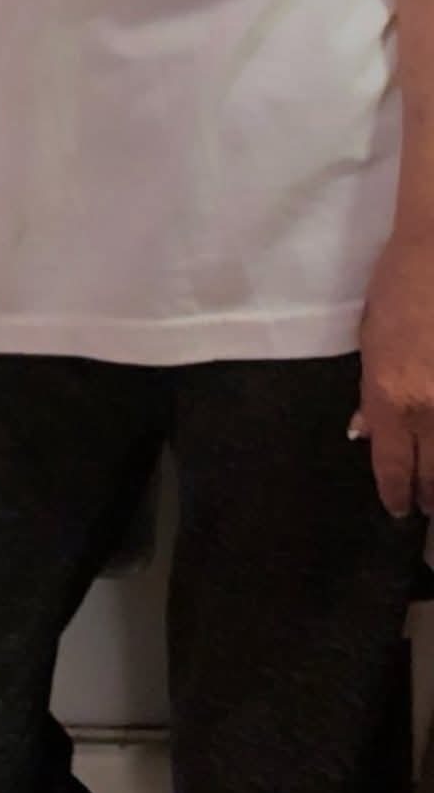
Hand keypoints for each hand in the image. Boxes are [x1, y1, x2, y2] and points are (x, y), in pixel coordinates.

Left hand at [358, 233, 433, 517]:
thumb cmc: (399, 285)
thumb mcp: (370, 338)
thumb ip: (370, 391)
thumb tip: (366, 430)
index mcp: (391, 396)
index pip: (392, 464)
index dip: (396, 493)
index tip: (398, 507)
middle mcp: (430, 409)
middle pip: (432, 474)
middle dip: (430, 496)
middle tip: (428, 508)